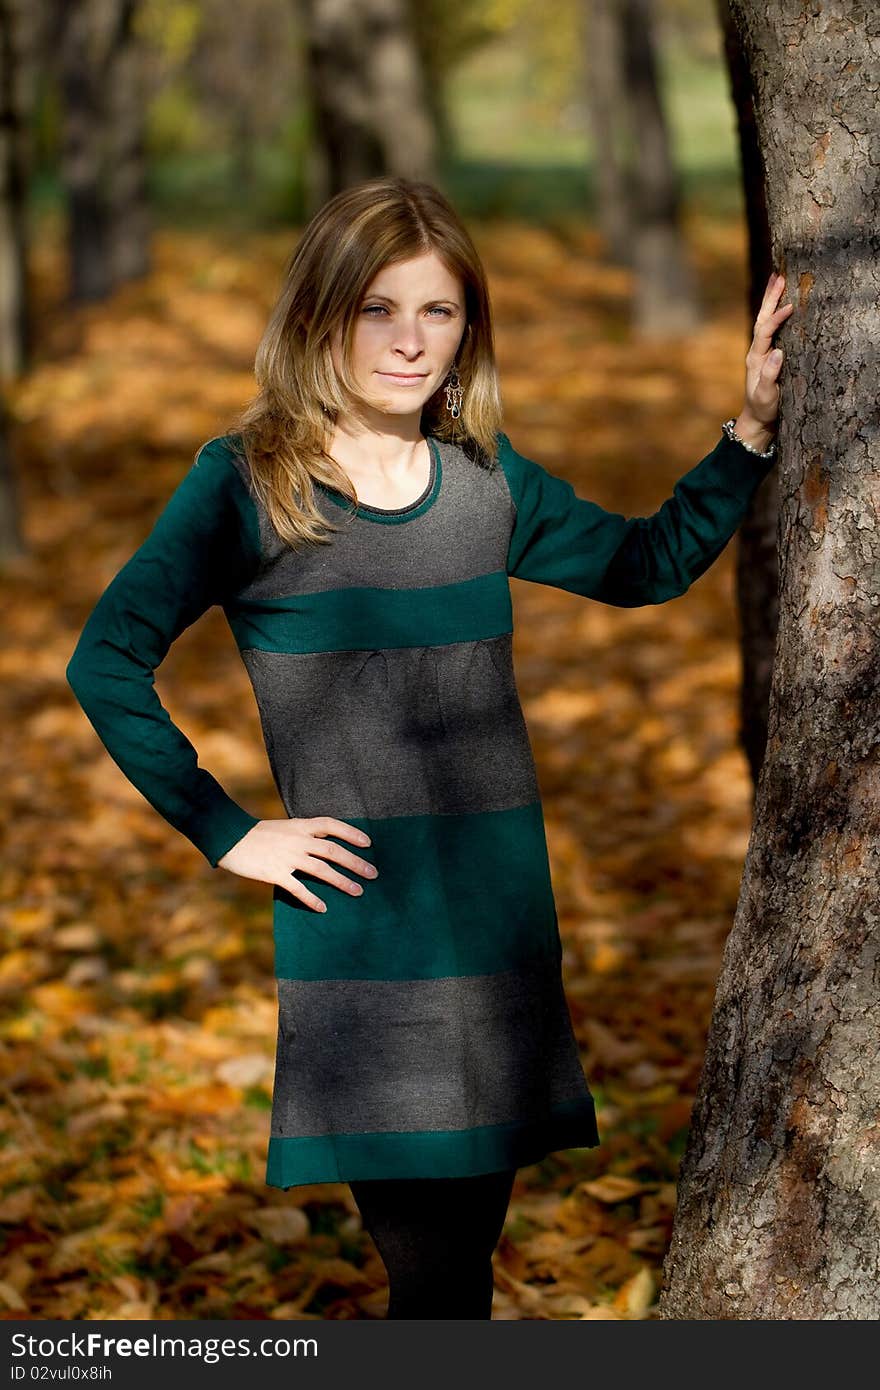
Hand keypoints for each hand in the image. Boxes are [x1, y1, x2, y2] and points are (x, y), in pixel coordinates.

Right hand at [217, 816, 377, 911]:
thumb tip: (322, 843)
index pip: (331, 825)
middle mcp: (297, 840)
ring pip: (322, 870)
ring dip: (342, 881)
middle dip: (355, 862)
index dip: (351, 832)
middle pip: (333, 850)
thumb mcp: (283, 828)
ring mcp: (287, 857)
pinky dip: (312, 899)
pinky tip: (323, 908)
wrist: (228, 837)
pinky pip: (298, 888)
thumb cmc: (256, 834)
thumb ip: (302, 834)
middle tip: (373, 873)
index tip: (368, 842)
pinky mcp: (275, 873)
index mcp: (300, 826)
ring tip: (358, 891)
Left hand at [739, 270, 793, 436]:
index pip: (765, 331)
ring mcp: (761, 352)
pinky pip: (770, 328)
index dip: (777, 318)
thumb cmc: (764, 408)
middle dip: (770, 298)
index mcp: (756, 358)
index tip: (790, 306)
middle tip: (779, 276)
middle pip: (762, 318)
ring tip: (778, 280)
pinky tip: (782, 303)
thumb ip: (770, 376)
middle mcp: (756, 351)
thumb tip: (778, 352)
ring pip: (764, 320)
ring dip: (771, 300)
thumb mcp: (767, 396)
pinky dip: (775, 312)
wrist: (757, 419)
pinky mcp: (768, 354)